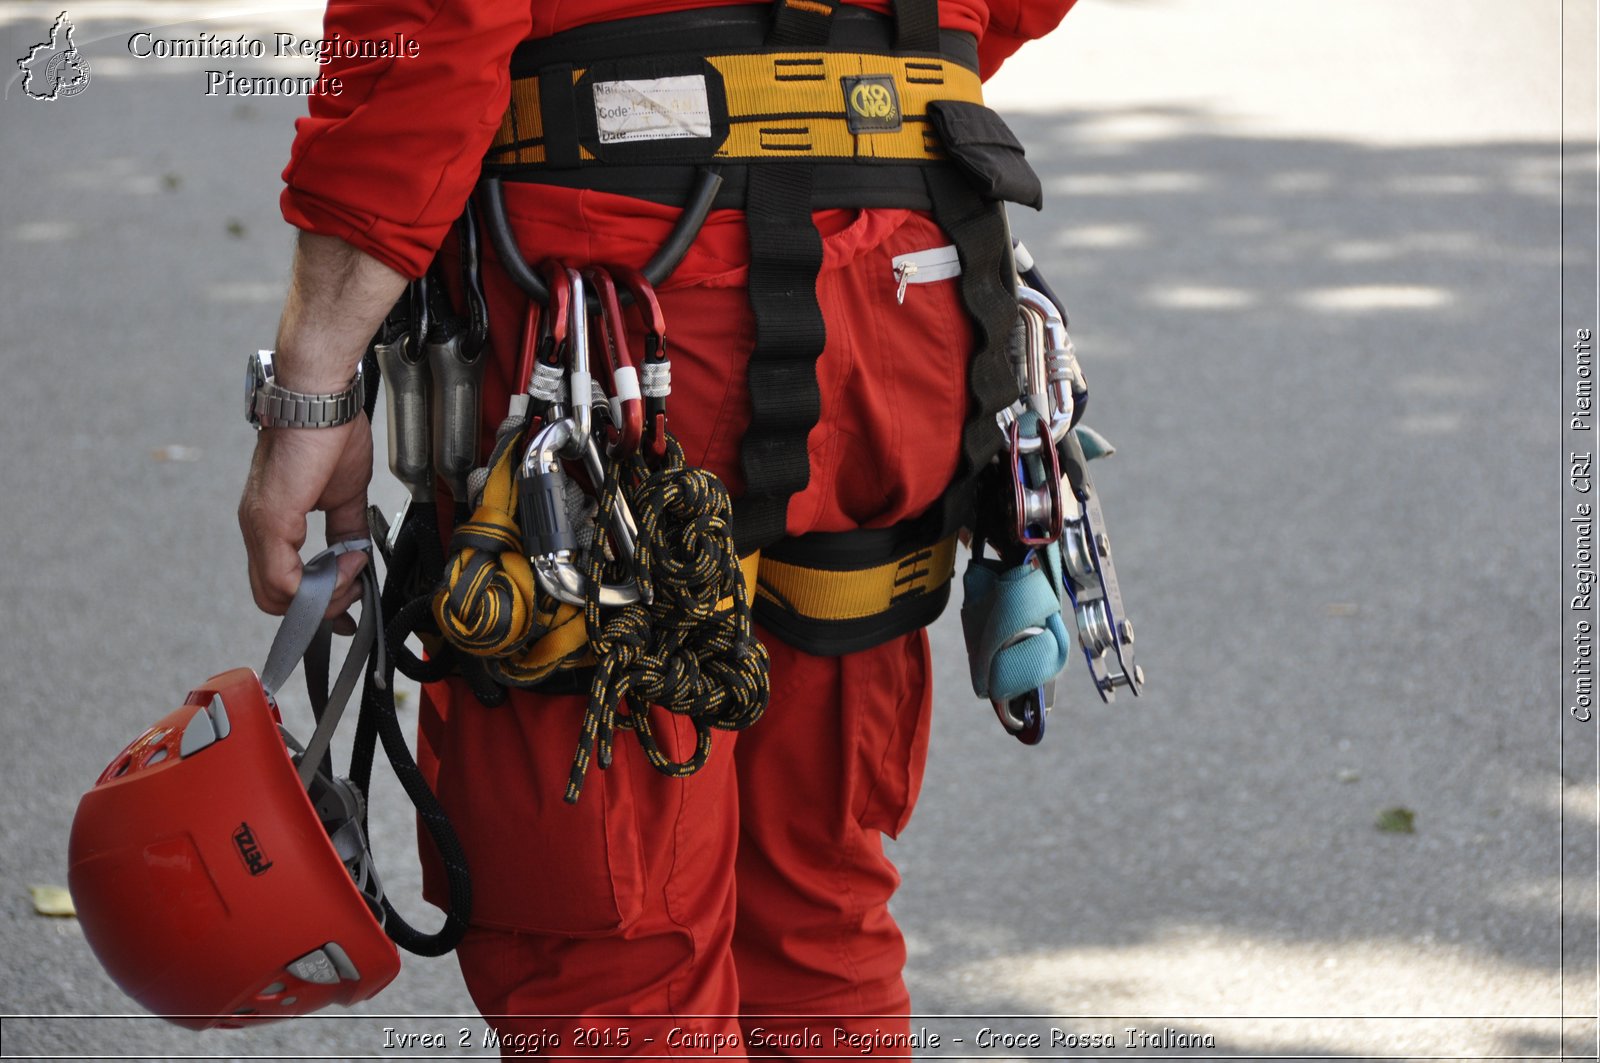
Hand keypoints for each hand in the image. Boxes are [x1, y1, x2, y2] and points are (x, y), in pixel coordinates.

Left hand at [238, 415, 373, 619]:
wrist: (321, 401)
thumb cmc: (328, 433)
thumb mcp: (344, 495)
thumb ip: (345, 531)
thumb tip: (355, 559)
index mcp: (270, 522)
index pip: (279, 584)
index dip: (315, 601)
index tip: (349, 601)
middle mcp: (256, 528)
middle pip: (273, 600)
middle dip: (323, 604)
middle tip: (355, 586)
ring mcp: (260, 527)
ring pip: (277, 597)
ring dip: (326, 596)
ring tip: (354, 570)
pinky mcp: (270, 522)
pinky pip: (285, 580)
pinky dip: (323, 583)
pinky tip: (349, 562)